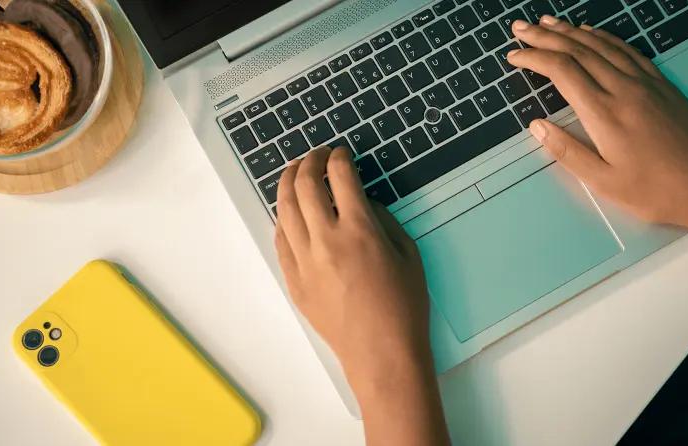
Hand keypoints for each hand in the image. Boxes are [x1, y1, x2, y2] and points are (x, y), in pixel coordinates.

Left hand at [274, 146, 430, 392]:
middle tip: (315, 155)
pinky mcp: (294, 281)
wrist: (381, 354)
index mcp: (359, 230)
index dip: (339, 157)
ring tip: (294, 172)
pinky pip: (280, 240)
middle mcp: (325, 240)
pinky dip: (283, 218)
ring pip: (284, 209)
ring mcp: (304, 262)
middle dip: (309, 161)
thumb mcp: (407, 253)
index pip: (340, 176)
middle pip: (305, 185)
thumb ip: (382, 220)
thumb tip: (360, 202)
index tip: (341, 153)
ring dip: (288, 183)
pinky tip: (289, 212)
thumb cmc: (404, 306)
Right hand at [508, 16, 687, 232]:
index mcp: (604, 114)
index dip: (534, 58)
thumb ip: (567, 152)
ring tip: (547, 23)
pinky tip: (591, 32)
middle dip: (545, 37)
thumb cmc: (654, 191)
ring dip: (571, 31)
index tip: (514, 56)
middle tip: (521, 28)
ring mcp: (644, 83)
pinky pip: (627, 50)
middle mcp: (623, 89)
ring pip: (601, 45)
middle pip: (578, 51)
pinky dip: (604, 37)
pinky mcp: (661, 84)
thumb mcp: (603, 182)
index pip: (562, 71)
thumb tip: (537, 126)